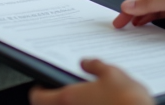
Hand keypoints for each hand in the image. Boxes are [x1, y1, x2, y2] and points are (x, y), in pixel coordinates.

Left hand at [29, 59, 152, 104]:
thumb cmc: (128, 101)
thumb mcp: (112, 74)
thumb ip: (95, 66)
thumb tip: (86, 63)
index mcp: (68, 98)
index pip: (37, 97)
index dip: (37, 90)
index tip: (41, 85)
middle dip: (58, 97)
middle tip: (69, 87)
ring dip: (74, 103)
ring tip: (89, 95)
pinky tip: (101, 103)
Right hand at [112, 0, 164, 44]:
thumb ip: (150, 2)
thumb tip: (128, 4)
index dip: (130, 4)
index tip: (120, 18)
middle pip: (150, 2)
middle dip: (135, 13)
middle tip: (122, 26)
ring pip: (160, 13)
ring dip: (147, 20)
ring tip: (133, 30)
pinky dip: (159, 27)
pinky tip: (153, 33)